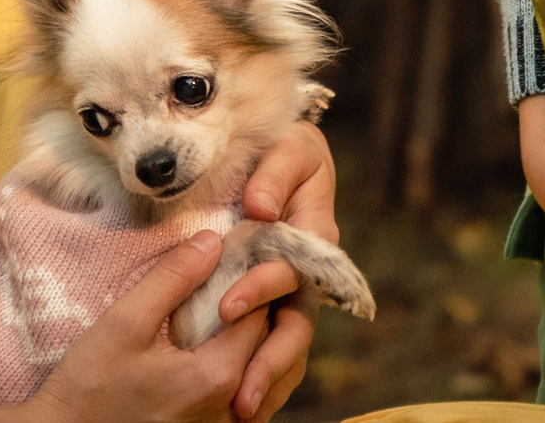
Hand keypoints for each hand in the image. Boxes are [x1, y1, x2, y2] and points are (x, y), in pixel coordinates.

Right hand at [20, 232, 268, 422]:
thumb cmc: (89, 387)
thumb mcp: (124, 323)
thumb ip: (173, 279)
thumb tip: (213, 240)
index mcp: (217, 375)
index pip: (260, 312)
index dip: (251, 277)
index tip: (231, 254)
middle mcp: (232, 409)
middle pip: (268, 345)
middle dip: (257, 307)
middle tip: (229, 278)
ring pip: (264, 376)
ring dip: (254, 342)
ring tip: (225, 313)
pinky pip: (251, 402)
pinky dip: (246, 373)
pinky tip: (216, 351)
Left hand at [220, 121, 336, 419]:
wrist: (283, 154)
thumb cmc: (286, 147)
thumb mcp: (289, 148)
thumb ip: (275, 174)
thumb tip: (259, 210)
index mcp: (314, 238)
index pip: (290, 273)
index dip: (262, 290)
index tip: (230, 306)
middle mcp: (307, 274)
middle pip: (296, 327)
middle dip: (270, 363)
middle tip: (241, 397)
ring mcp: (291, 293)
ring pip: (288, 346)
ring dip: (268, 381)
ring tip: (242, 413)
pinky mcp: (272, 303)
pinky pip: (272, 344)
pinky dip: (262, 375)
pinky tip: (236, 404)